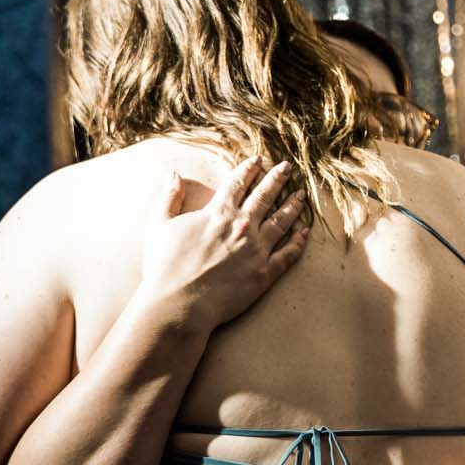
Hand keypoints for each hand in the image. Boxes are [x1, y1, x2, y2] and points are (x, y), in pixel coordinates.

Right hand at [135, 156, 309, 330]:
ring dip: (293, 206)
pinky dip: (298, 242)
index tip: (258, 159)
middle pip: (265, 196)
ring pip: (281, 221)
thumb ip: (169, 198)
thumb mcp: (159, 226)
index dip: (248, 169)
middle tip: (287, 167)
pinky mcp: (265, 273)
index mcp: (218, 213)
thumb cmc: (165, 267)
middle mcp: (242, 226)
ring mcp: (256, 250)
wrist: (180, 304)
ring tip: (302, 195)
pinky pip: (288, 254)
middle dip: (277, 179)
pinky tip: (305, 232)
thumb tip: (173, 174)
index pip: (237, 183)